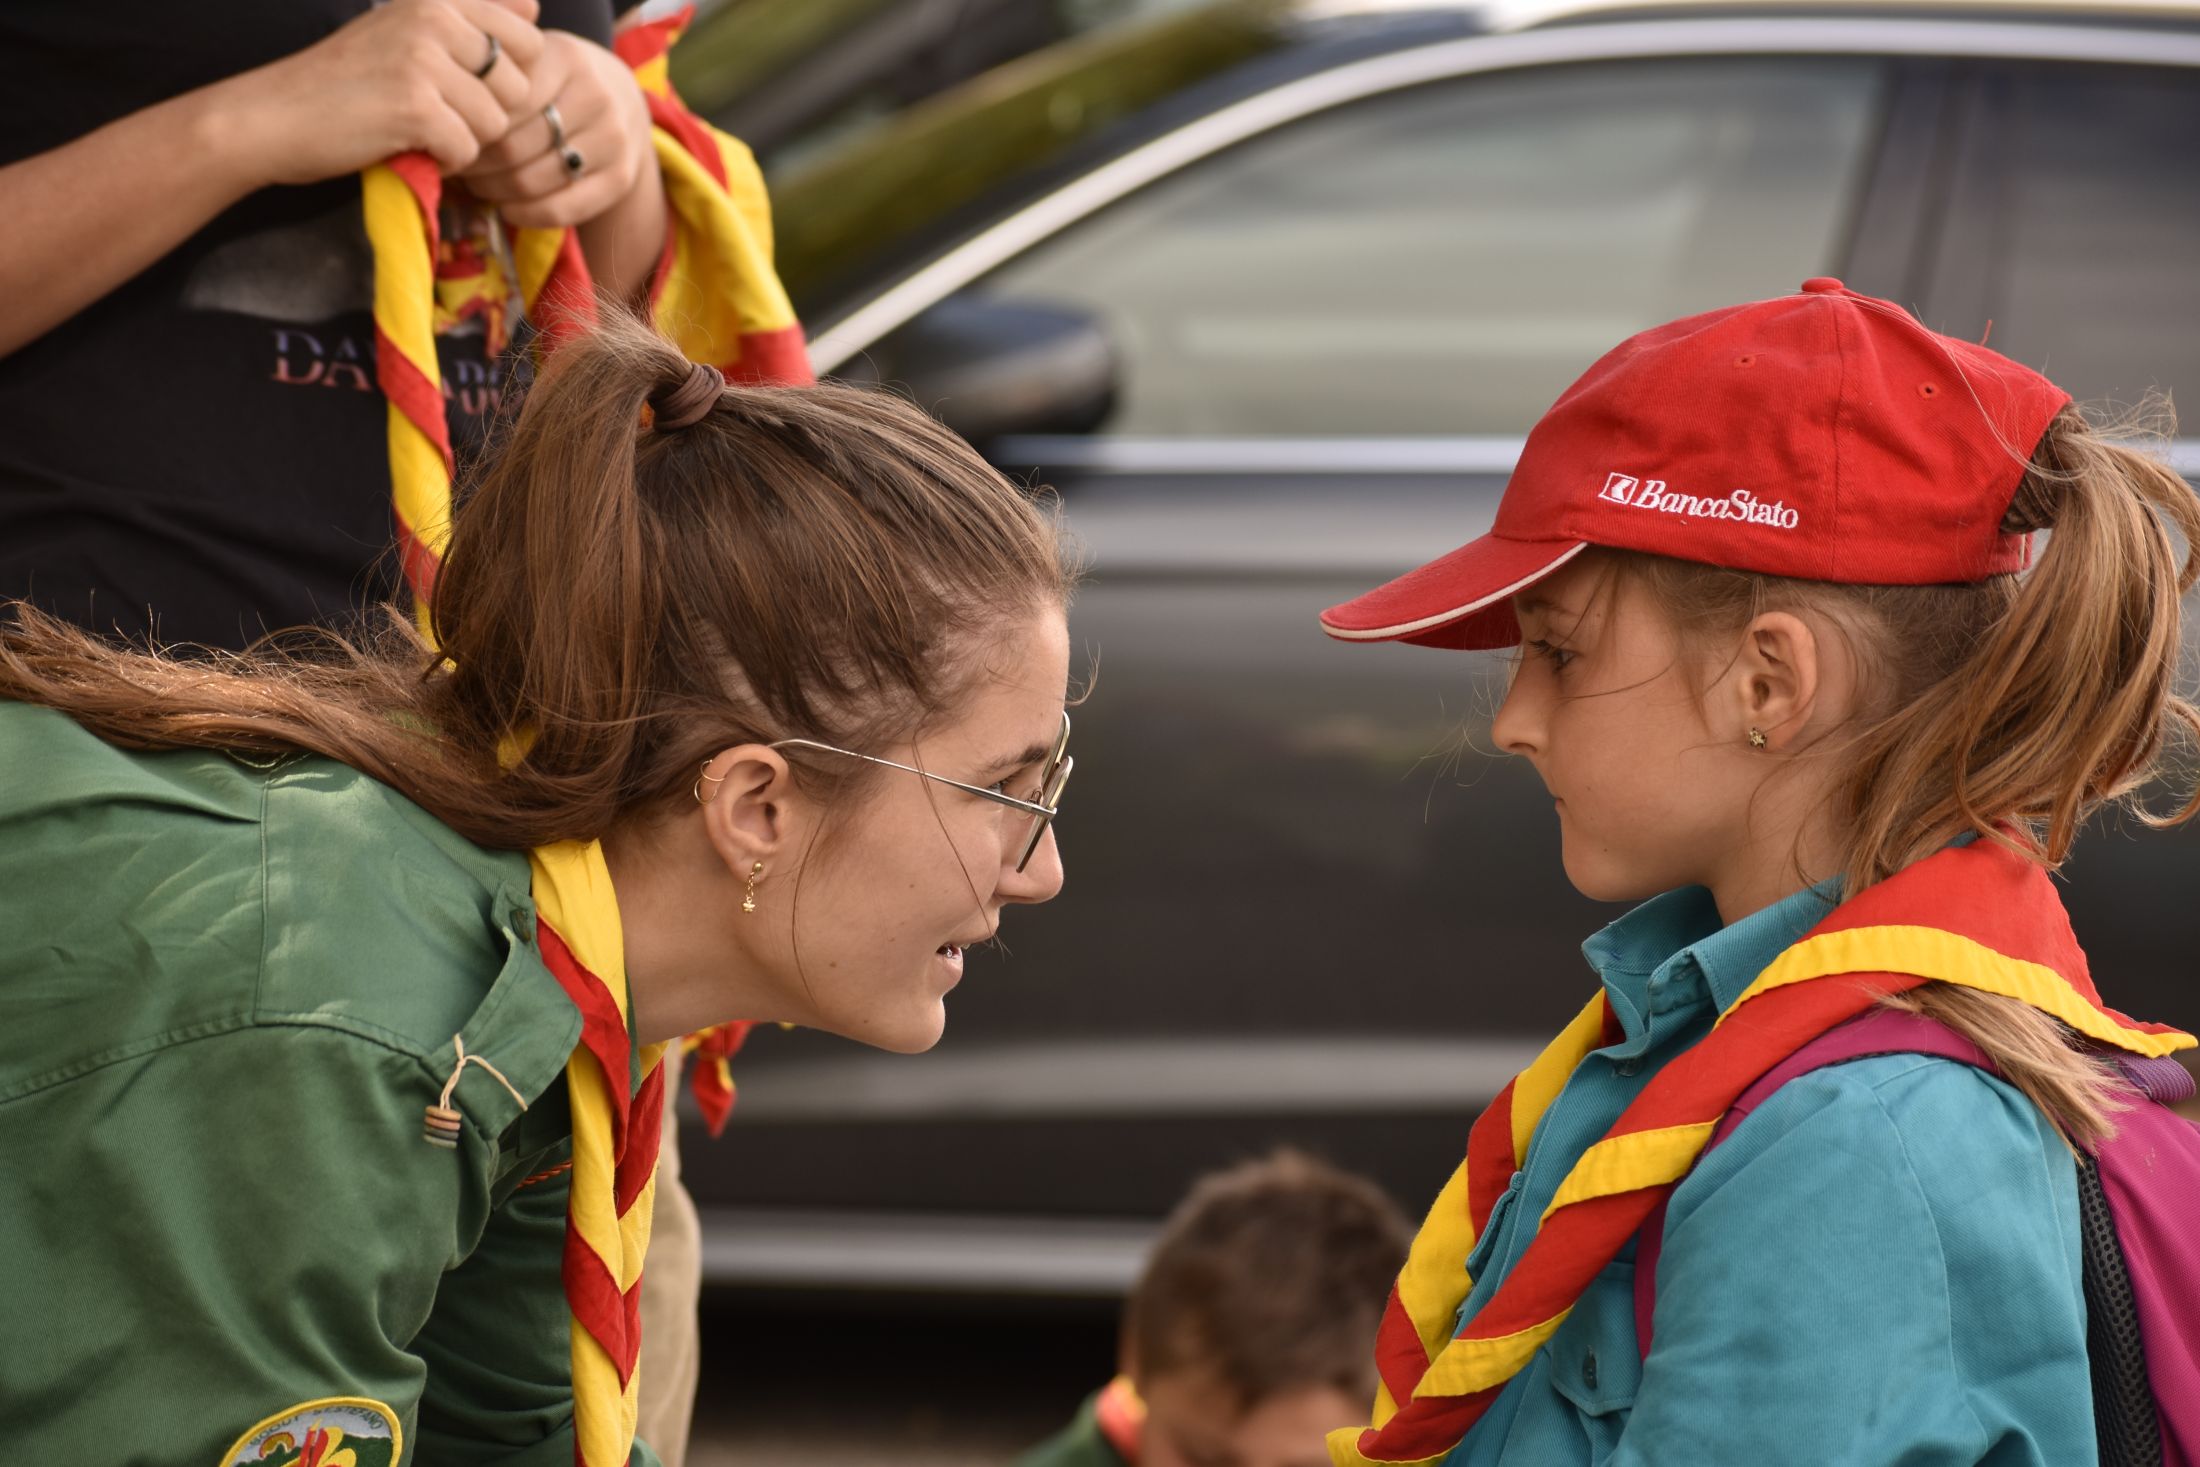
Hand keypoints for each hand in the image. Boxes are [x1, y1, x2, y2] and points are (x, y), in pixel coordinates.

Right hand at [222, 0, 544, 185]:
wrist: (274, 115)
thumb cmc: (347, 82)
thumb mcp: (405, 31)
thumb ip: (469, 19)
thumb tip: (536, 7)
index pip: (529, 37)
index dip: (508, 77)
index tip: (464, 85)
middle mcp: (434, 18)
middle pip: (519, 87)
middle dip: (487, 113)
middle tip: (434, 113)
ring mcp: (424, 60)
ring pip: (495, 123)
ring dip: (462, 139)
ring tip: (415, 128)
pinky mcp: (416, 106)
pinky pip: (467, 150)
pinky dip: (441, 161)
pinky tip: (405, 145)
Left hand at [457, 31, 657, 229]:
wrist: (623, 100)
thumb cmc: (557, 83)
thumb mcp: (533, 64)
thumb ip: (497, 84)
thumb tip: (447, 130)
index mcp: (565, 59)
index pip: (499, 105)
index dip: (468, 127)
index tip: (451, 135)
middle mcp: (596, 97)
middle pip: (512, 147)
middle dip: (476, 164)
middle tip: (460, 166)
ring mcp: (613, 140)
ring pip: (531, 181)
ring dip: (494, 191)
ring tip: (479, 185)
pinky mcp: (620, 179)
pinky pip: (560, 210)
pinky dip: (524, 215)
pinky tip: (508, 208)